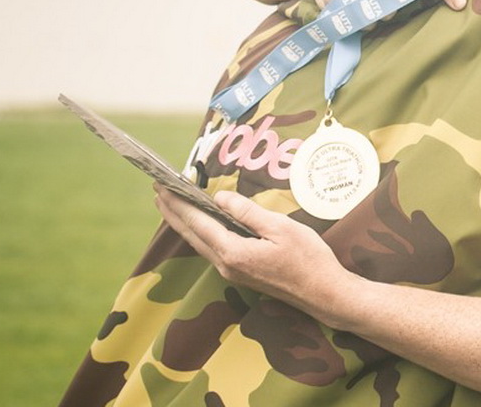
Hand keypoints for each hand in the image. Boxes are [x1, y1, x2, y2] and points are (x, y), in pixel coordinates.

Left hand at [153, 184, 357, 318]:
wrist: (323, 293)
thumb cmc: (308, 258)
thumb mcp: (281, 228)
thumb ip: (248, 213)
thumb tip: (220, 199)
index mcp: (233, 252)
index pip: (198, 222)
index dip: (180, 203)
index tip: (163, 187)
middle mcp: (226, 265)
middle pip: (192, 235)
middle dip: (173, 213)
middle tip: (158, 192)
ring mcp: (232, 272)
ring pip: (200, 244)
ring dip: (184, 223)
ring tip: (171, 206)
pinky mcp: (240, 274)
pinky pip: (211, 249)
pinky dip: (199, 233)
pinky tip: (200, 226)